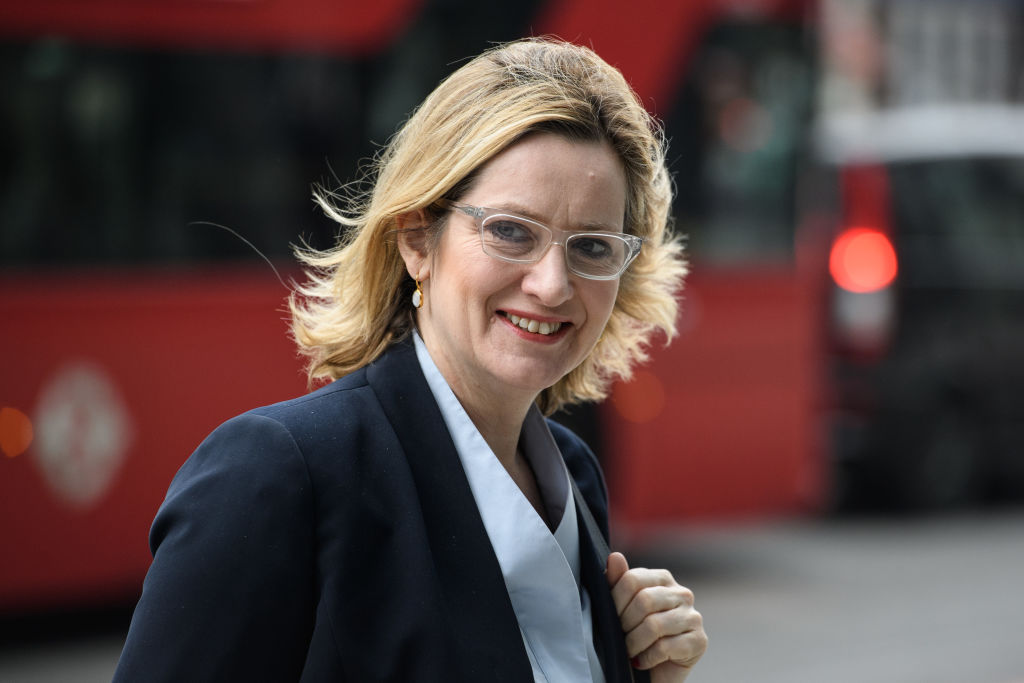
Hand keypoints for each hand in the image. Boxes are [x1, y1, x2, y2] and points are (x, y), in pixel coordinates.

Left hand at [606, 552, 706, 681]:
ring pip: (654, 625)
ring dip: (634, 643)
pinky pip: (665, 647)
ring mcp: (693, 617)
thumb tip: (615, 557)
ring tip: (629, 650)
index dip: (615, 600)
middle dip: (625, 623)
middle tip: (619, 636)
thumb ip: (618, 582)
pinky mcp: (699, 641)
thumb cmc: (636, 635)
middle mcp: (682, 594)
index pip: (633, 579)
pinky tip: (642, 661)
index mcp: (663, 579)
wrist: (654, 671)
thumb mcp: (622, 608)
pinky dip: (647, 657)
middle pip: (644, 600)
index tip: (610, 616)